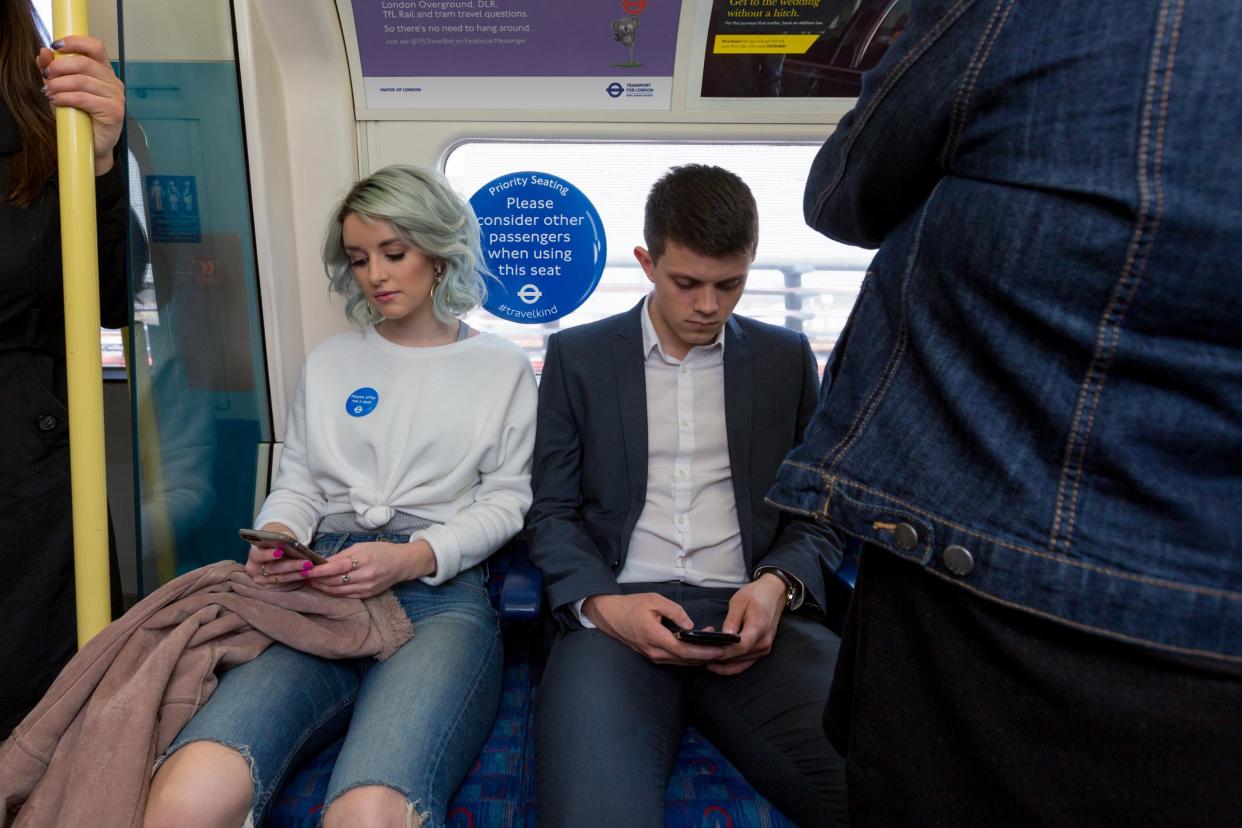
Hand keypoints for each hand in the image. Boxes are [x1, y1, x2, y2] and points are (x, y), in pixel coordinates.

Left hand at [37, 36, 124, 174]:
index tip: (55, 46)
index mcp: (104, 72)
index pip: (95, 47)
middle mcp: (113, 82)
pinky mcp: (114, 112)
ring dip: (59, 84)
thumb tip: (43, 52)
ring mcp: (116, 97)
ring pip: (82, 81)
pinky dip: (65, 98)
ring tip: (48, 91)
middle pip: (85, 63)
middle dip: (60, 67)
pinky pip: (84, 98)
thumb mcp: (61, 89)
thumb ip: (53, 70)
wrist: (90, 146)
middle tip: (46, 75)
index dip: (75, 42)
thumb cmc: (79, 117)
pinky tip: (56, 101)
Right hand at [244, 522, 310, 588]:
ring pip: (282, 578)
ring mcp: (262, 580)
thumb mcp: (275, 541)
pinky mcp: (271, 587)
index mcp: (254, 556)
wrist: (271, 556)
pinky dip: (298, 578)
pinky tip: (309, 575)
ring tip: (311, 569)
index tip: (280, 552)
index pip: (258, 555)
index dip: (268, 554)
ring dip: (298, 574)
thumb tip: (293, 543)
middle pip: (274, 568)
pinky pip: (286, 583)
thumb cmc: (275, 545)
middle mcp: (255, 570)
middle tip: (308, 562)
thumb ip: (280, 541)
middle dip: (292, 565)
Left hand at [303, 539, 436, 598]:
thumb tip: (322, 562)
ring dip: (322, 588)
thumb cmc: (382, 551)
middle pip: (334, 581)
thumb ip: (341, 556)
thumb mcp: (362, 546)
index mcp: (363, 560)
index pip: (335, 568)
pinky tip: (325, 588)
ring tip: (311, 582)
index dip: (319, 571)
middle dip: (317, 580)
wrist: (402, 564)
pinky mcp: (367, 595)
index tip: (305, 570)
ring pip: (338, 591)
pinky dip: (333, 592)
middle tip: (304, 576)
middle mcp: (365, 576)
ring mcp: (366, 588)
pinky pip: (345, 595)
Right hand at [583, 593, 725, 665]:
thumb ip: (675, 611)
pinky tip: (697, 649)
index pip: (684, 650)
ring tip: (714, 647)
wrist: (610, 616)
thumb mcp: (654, 600)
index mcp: (655, 637)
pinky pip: (673, 660)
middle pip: (685, 660)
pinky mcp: (651, 655)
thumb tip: (690, 624)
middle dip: (706, 656)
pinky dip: (687, 656)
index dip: (704, 652)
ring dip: (698, 657)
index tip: (719, 649)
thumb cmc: (631, 606)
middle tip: (723, 648)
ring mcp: (652, 656)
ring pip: (680, 662)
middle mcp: (654, 652)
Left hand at [706, 574, 786, 675]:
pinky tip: (717, 664)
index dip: (722, 652)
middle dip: (718, 659)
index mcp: (758, 628)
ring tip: (703, 660)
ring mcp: (765, 648)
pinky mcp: (762, 651)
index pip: (740, 647)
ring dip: (723, 664)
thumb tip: (724, 636)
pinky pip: (745, 664)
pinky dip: (732, 666)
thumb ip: (732, 621)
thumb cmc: (756, 594)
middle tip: (698, 657)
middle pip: (738, 658)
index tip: (706, 652)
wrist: (774, 594)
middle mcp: (763, 642)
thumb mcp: (739, 601)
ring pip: (740, 664)